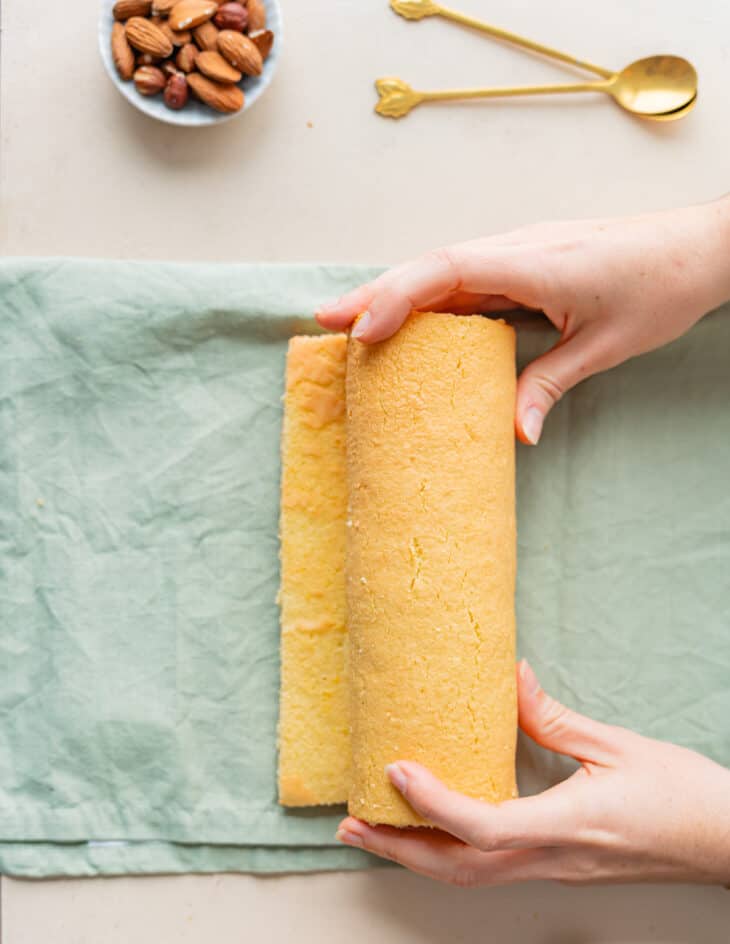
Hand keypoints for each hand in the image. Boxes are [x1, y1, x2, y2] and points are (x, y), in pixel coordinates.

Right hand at [318, 198, 729, 444]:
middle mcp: (518, 249)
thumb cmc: (660, 287)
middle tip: (326, 322)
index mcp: (535, 262)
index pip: (448, 270)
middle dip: (376, 294)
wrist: (700, 248)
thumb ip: (551, 383)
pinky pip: (465, 279)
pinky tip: (410, 321)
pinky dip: (429, 300)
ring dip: (396, 295)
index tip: (362, 328)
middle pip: (431, 267)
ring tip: (353, 324)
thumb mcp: (607, 345)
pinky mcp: (525, 264)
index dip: (399, 296)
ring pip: (443, 271)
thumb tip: (512, 434)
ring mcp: (519, 254)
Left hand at [336, 662, 729, 887]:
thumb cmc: (681, 796)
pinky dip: (447, 855)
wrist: (726, 842)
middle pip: (456, 871)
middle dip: (397, 851)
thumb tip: (506, 678)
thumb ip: (552, 718)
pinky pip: (488, 870)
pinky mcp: (557, 869)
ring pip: (468, 878)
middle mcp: (550, 858)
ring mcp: (552, 871)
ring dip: (414, 858)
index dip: (431, 803)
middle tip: (350, 824)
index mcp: (565, 826)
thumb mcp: (616, 745)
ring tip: (372, 831)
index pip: (480, 827)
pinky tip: (431, 832)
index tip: (394, 771)